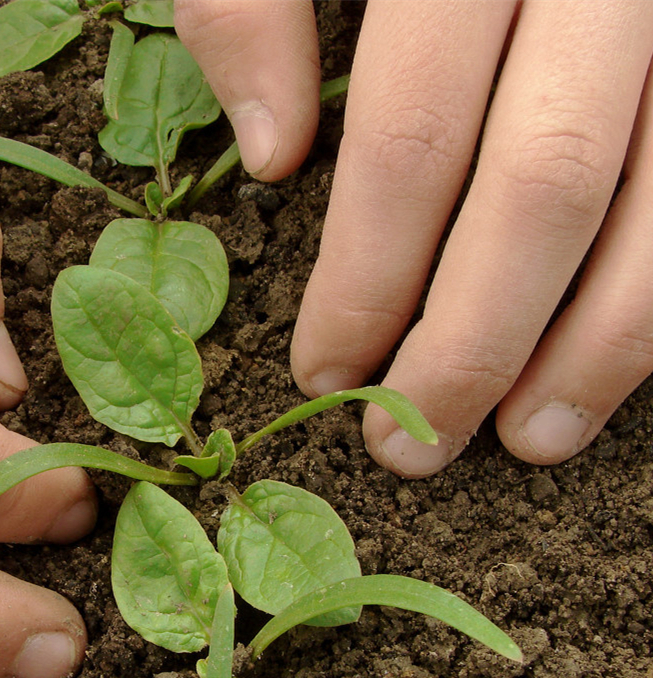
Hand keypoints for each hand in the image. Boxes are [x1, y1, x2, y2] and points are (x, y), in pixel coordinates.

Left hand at [176, 0, 652, 475]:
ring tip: (525, 442)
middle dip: (471, 342)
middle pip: (545, 188)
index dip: (365, 280)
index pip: (412, 139)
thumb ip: (250, 1)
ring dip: (599, 348)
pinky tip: (620, 365)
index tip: (323, 374)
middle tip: (410, 445)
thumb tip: (269, 153)